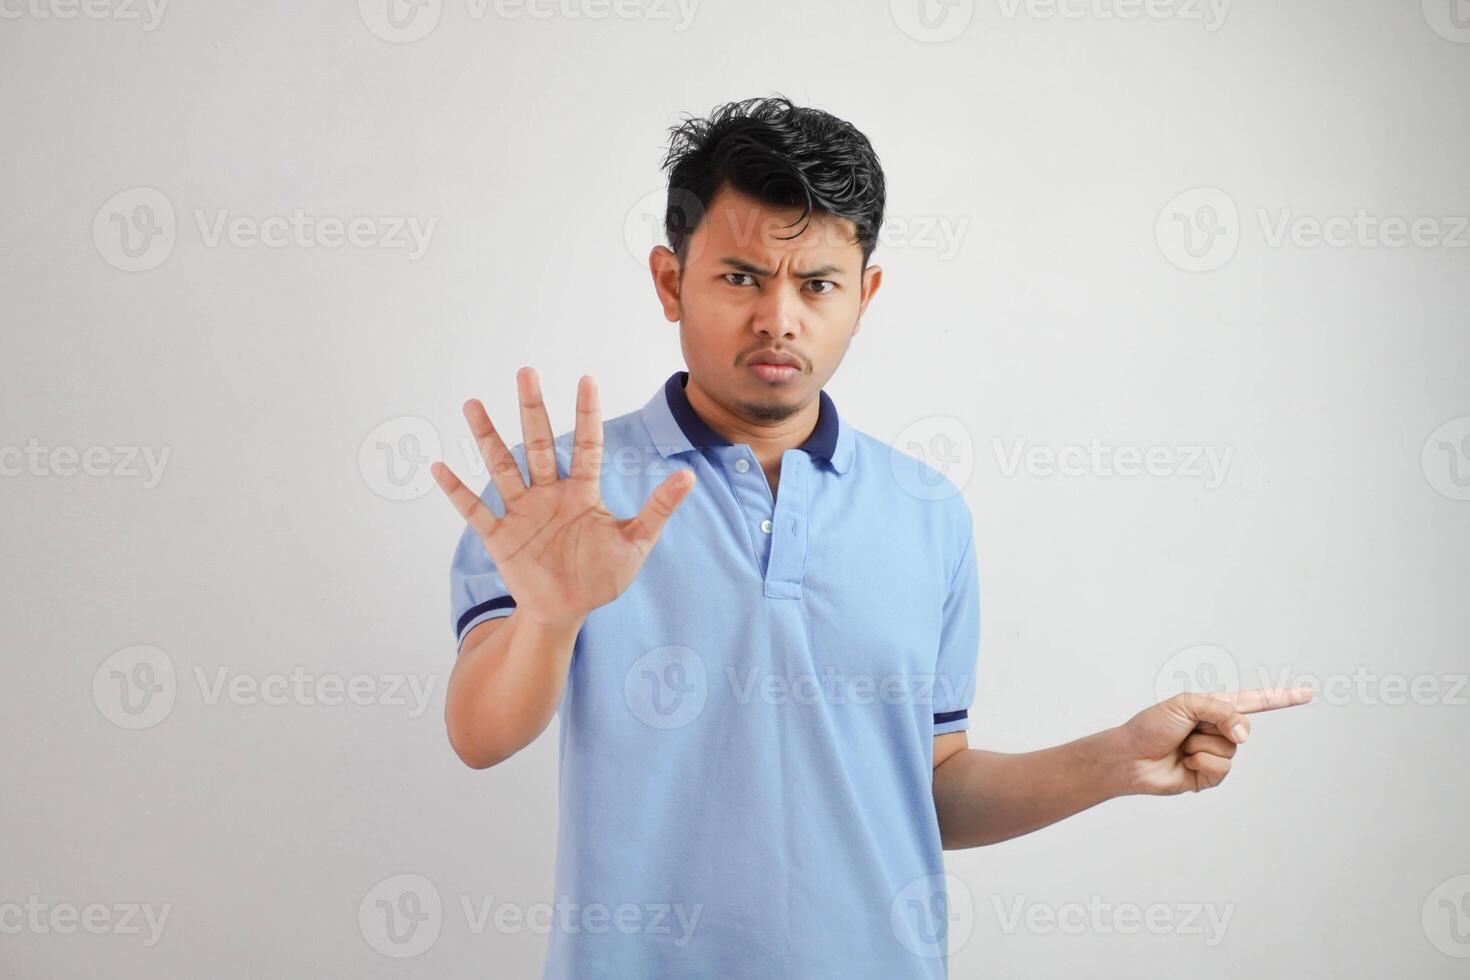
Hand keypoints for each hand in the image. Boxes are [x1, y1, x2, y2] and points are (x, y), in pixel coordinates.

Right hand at [431, 367, 696, 628]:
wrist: (567, 610)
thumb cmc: (601, 576)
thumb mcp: (635, 543)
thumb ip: (658, 509)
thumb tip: (689, 477)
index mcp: (582, 492)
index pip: (586, 445)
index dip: (586, 414)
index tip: (587, 379)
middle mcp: (548, 494)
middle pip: (539, 445)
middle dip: (533, 410)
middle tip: (526, 372)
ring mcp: (522, 512)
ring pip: (502, 468)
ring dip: (487, 438)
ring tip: (473, 405)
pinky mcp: (501, 537)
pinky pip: (474, 511)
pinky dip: (457, 492)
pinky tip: (439, 468)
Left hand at [1118, 687, 1313, 794]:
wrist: (1131, 756)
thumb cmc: (1151, 726)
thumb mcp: (1185, 705)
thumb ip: (1220, 711)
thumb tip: (1245, 734)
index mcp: (1213, 708)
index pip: (1254, 702)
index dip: (1281, 698)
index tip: (1307, 694)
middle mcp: (1218, 730)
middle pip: (1241, 728)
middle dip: (1213, 727)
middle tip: (1186, 730)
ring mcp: (1215, 754)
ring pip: (1230, 750)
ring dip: (1201, 747)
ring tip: (1181, 747)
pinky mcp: (1209, 776)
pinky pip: (1221, 769)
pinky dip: (1200, 764)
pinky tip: (1183, 763)